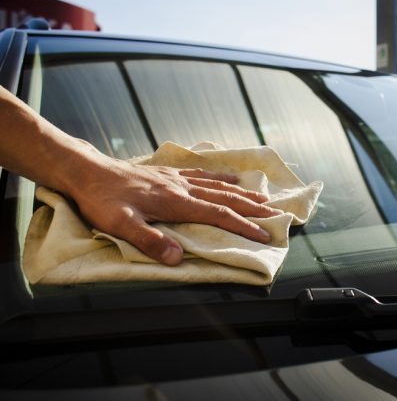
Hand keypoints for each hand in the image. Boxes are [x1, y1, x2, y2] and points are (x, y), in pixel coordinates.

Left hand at [67, 158, 282, 265]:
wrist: (88, 171)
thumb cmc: (102, 200)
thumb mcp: (121, 225)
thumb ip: (150, 242)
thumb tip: (178, 259)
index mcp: (176, 202)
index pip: (219, 214)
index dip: (243, 225)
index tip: (264, 234)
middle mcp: (182, 188)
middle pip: (226, 197)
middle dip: (252, 208)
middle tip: (276, 215)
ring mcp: (177, 178)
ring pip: (218, 184)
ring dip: (243, 192)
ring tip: (263, 198)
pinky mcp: (169, 173)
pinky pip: (203, 174)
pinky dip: (221, 176)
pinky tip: (231, 176)